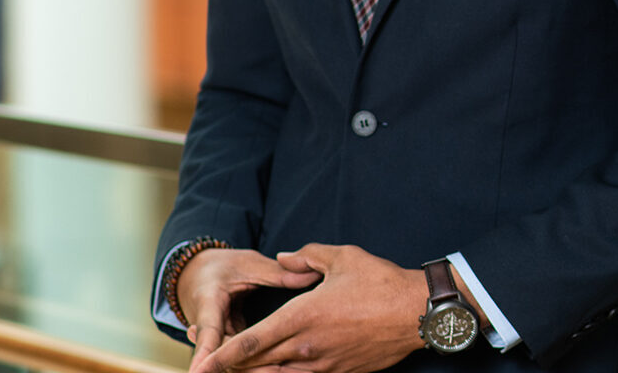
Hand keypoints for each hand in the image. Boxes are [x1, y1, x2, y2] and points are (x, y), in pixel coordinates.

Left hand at [188, 243, 421, 372]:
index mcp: (301, 317)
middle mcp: (306, 347)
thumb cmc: (380, 282)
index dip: (222, 357)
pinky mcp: (339, 372)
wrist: (416, 314)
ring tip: (238, 370)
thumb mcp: (342, 257)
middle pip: (257, 364)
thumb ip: (306, 257)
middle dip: (231, 368)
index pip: (250, 343)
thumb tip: (283, 258)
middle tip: (212, 366)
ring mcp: (322, 364)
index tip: (201, 365)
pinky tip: (277, 369)